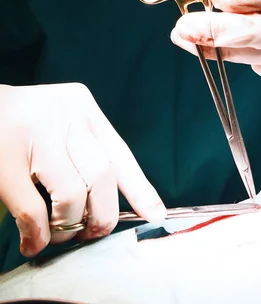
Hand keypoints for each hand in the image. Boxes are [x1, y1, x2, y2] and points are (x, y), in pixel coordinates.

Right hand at [0, 83, 165, 256]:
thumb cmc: (23, 121)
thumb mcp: (61, 120)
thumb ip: (85, 148)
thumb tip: (109, 203)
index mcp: (82, 107)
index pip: (120, 152)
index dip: (140, 189)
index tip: (155, 214)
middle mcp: (63, 117)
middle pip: (103, 175)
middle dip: (103, 215)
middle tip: (92, 232)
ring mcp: (34, 137)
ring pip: (73, 195)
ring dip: (70, 227)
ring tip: (60, 234)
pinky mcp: (5, 161)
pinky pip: (34, 212)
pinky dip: (39, 236)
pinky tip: (34, 242)